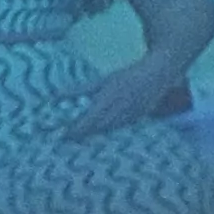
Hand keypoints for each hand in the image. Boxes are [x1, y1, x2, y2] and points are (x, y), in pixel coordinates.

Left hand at [62, 64, 176, 138]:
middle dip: (82, 134)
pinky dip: (108, 132)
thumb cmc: (127, 76)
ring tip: (81, 138)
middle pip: (96, 128)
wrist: (157, 74)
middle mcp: (119, 109)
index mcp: (108, 98)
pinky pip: (119, 129)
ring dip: (94, 135)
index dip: (76, 130)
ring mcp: (129, 116)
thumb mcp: (102, 81)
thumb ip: (80, 90)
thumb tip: (56, 95)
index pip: (88, 120)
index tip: (64, 135)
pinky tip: (100, 134)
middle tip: (68, 139)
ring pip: (107, 130)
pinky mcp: (137, 120)